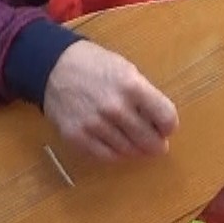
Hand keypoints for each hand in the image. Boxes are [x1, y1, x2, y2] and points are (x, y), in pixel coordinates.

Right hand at [43, 41, 178, 160]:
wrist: (54, 66)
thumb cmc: (97, 66)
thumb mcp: (128, 71)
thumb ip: (146, 96)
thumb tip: (161, 124)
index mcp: (132, 87)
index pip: (166, 118)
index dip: (169, 126)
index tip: (166, 128)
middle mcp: (115, 108)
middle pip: (149, 140)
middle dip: (156, 144)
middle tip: (157, 145)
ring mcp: (94, 124)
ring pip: (128, 151)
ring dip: (137, 150)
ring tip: (137, 144)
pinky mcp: (76, 137)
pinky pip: (105, 156)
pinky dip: (117, 155)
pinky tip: (119, 147)